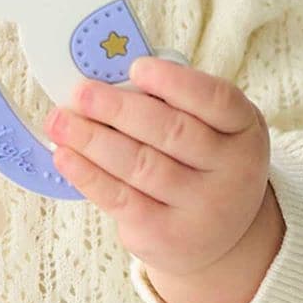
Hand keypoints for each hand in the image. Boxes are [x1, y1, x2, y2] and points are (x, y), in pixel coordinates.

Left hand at [43, 56, 285, 302]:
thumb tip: (108, 81)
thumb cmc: (203, 161)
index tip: (135, 67)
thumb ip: (172, 103)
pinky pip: (121, 199)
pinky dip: (88, 175)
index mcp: (244, 129)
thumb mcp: (210, 128)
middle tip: (81, 93)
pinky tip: (65, 156)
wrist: (221, 232)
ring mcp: (203, 208)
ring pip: (140, 165)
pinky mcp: (167, 235)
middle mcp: (233, 171)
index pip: (215, 100)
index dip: (174, 82)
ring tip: (59, 121)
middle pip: (171, 132)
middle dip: (118, 109)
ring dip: (92, 139)